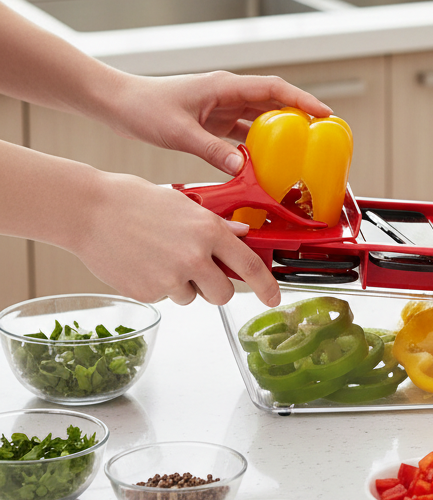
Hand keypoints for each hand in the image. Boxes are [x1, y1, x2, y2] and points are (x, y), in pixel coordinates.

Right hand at [73, 172, 281, 306]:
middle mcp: (194, 257)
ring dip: (183, 284)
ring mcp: (170, 277)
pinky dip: (158, 286)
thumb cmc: (135, 202)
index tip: (274, 297)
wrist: (90, 211)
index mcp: (209, 231)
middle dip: (217, 287)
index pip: (250, 266)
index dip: (266, 286)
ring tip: (160, 257)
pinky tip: (143, 262)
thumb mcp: (186, 206)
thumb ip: (217, 225)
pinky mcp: (147, 292)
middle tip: (200, 271)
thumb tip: (243, 233)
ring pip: (192, 296)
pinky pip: (165, 297)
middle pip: (224, 293)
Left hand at [102, 71, 330, 175]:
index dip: (303, 100)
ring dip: (280, 132)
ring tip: (300, 150)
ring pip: (261, 118)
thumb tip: (242, 167)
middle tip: (322, 135)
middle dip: (300, 116)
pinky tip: (264, 161)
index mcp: (225, 86)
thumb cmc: (144, 107)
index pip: (274, 89)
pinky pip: (243, 132)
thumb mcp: (179, 132)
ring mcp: (221, 107)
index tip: (324, 114)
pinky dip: (257, 145)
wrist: (117, 104)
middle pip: (274, 102)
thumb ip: (211, 150)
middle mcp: (227, 94)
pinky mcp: (213, 121)